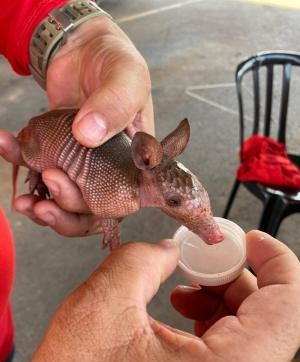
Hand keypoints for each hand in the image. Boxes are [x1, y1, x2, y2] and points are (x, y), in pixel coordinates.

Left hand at [0, 16, 152, 234]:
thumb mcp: (126, 77)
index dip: (98, 211)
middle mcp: (109, 170)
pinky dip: (17, 161)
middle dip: (66, 206)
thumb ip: (114, 104)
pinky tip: (4, 145)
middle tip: (49, 179)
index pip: (121, 202)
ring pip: (62, 201)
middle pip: (89, 209)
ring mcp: (79, 164)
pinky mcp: (55, 152)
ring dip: (41, 207)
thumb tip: (88, 135)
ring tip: (23, 201)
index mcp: (135, 162)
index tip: (77, 197)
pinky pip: (36, 167)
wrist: (85, 47)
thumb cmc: (117, 63)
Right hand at [9, 232, 299, 361]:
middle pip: (268, 317)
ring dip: (220, 300)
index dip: (275, 260)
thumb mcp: (98, 311)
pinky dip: (211, 326)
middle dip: (233, 275)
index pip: (289, 305)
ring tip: (184, 289)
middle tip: (201, 258)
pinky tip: (180, 314)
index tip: (252, 241)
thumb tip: (167, 251)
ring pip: (250, 336)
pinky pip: (231, 358)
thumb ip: (140, 261)